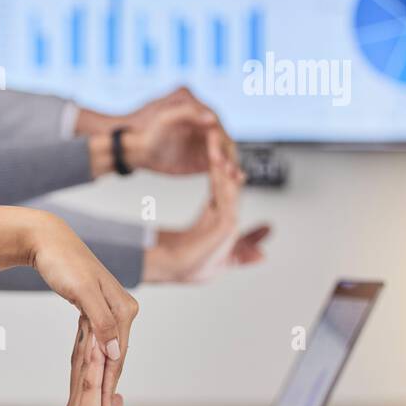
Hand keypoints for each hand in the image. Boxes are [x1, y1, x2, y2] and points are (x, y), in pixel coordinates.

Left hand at [0, 205, 138, 405]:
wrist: (47, 240)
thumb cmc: (63, 264)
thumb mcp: (82, 295)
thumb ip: (102, 324)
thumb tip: (116, 354)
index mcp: (124, 308)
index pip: (119, 355)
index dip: (112, 385)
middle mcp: (123, 308)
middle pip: (117, 354)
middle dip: (110, 385)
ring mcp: (110, 306)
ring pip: (108, 347)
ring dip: (104, 373)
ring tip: (100, 402)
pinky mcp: (95, 304)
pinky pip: (97, 336)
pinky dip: (95, 354)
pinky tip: (89, 369)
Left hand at [127, 87, 237, 174]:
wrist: (131, 148)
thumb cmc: (144, 129)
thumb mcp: (163, 116)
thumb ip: (187, 113)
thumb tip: (213, 118)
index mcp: (197, 108)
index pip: (216, 124)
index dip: (218, 140)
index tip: (216, 156)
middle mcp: (205, 124)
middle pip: (224, 139)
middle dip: (227, 155)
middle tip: (228, 171)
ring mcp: (205, 141)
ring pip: (224, 153)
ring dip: (230, 166)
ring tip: (233, 177)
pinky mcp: (203, 158)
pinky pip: (218, 166)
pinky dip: (225, 173)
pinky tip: (231, 181)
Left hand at [143, 133, 269, 282]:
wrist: (176, 269)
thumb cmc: (188, 260)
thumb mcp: (197, 234)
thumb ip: (196, 216)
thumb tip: (215, 210)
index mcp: (220, 217)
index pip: (221, 185)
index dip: (218, 164)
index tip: (211, 144)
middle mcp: (228, 218)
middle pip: (228, 182)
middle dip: (223, 158)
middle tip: (214, 135)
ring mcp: (229, 222)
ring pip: (229, 186)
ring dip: (222, 163)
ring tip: (214, 143)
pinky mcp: (227, 226)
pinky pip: (226, 197)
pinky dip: (223, 180)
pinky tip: (219, 164)